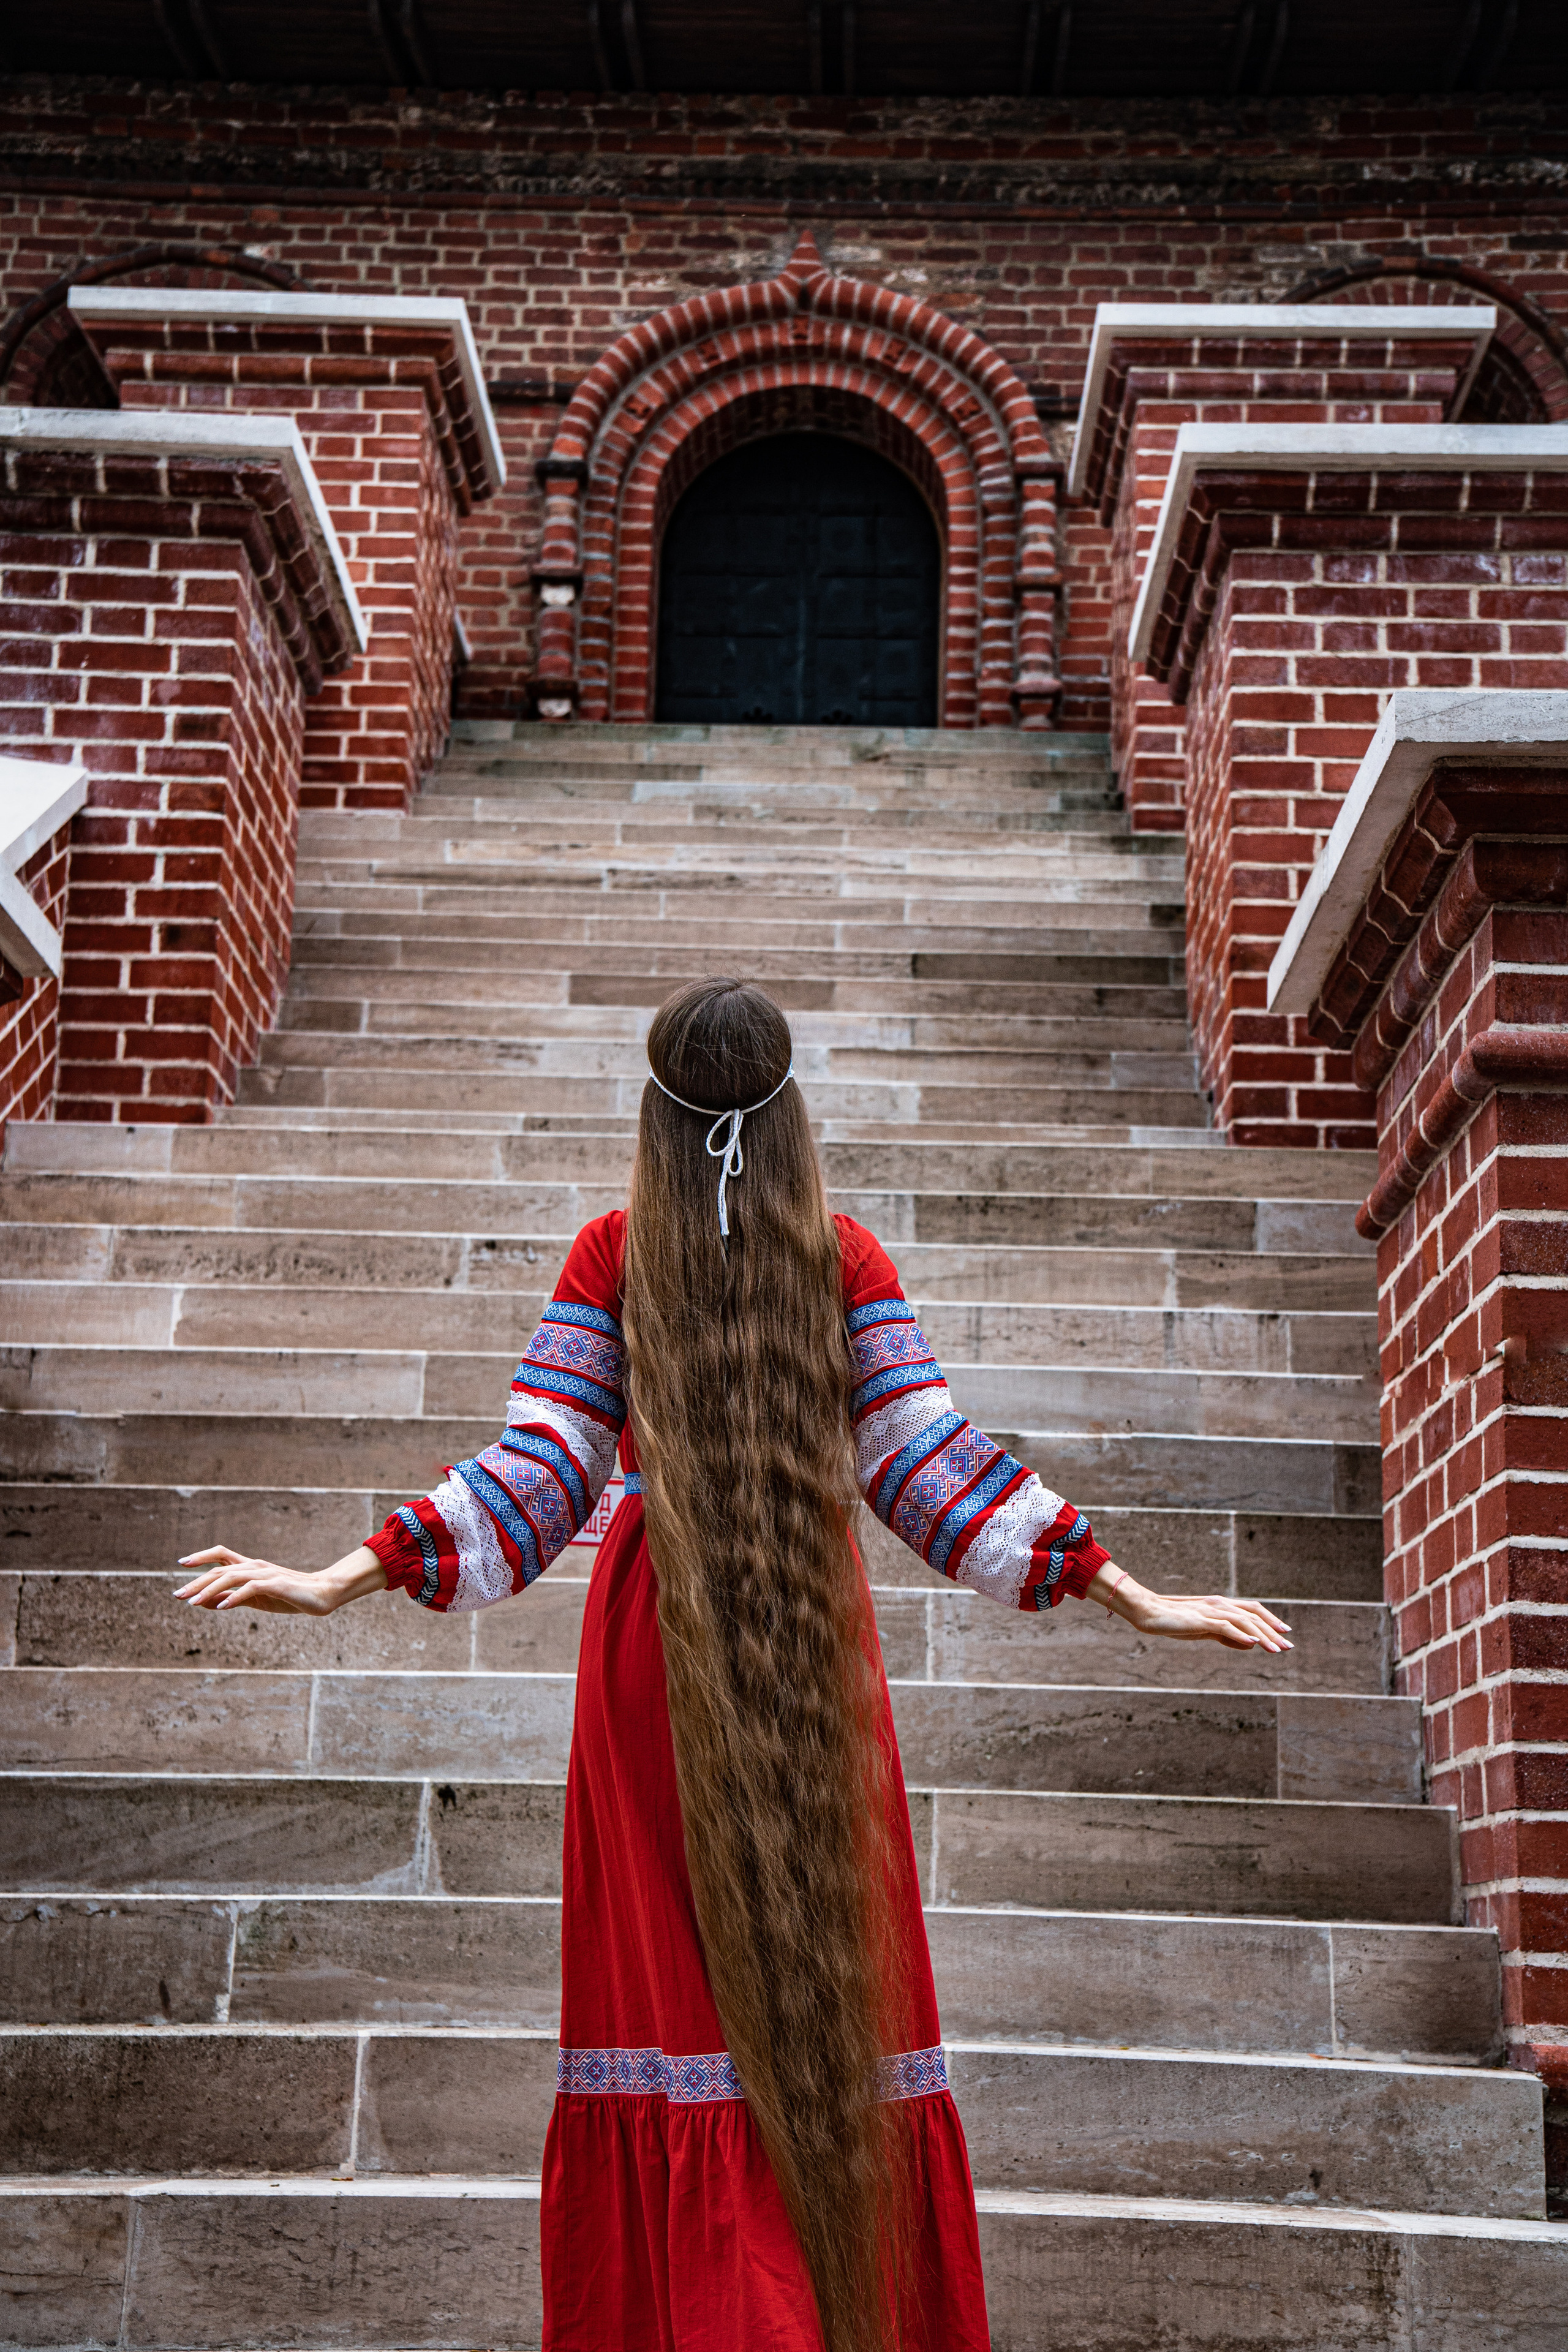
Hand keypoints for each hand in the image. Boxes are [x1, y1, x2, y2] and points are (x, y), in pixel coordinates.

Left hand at [175, 1545, 385, 1615]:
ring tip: (192, 1602)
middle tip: (176, 1595)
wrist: (322, 1594)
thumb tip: (203, 1601)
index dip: (201, 1557)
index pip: (221, 1555)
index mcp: (250, 1567)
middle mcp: (255, 1566)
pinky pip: (250, 1588)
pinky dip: (233, 1597)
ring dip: (209, 1589)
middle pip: (220, 1568)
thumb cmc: (289, 1596)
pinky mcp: (276, 1584)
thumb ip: (231, 1598)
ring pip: (231, 1576)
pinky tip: (220, 1607)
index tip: (182, 1563)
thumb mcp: (255, 1599)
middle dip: (196, 1581)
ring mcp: (266, 1574)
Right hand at [1085, 1564, 1291, 1651]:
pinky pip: (1225, 1627)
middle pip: (1253, 1615)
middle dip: (1273, 1630)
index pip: (1251, 1610)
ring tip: (1276, 1649)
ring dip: (1262, 1635)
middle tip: (1288, 1645)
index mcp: (1220, 1606)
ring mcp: (1210, 1611)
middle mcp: (1219, 1604)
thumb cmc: (1173, 1621)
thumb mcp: (1204, 1631)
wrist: (1147, 1613)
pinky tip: (1253, 1642)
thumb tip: (1250, 1644)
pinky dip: (1240, 1634)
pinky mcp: (1200, 1620)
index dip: (1270, 1619)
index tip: (1285, 1632)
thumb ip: (1227, 1637)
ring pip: (1243, 1621)